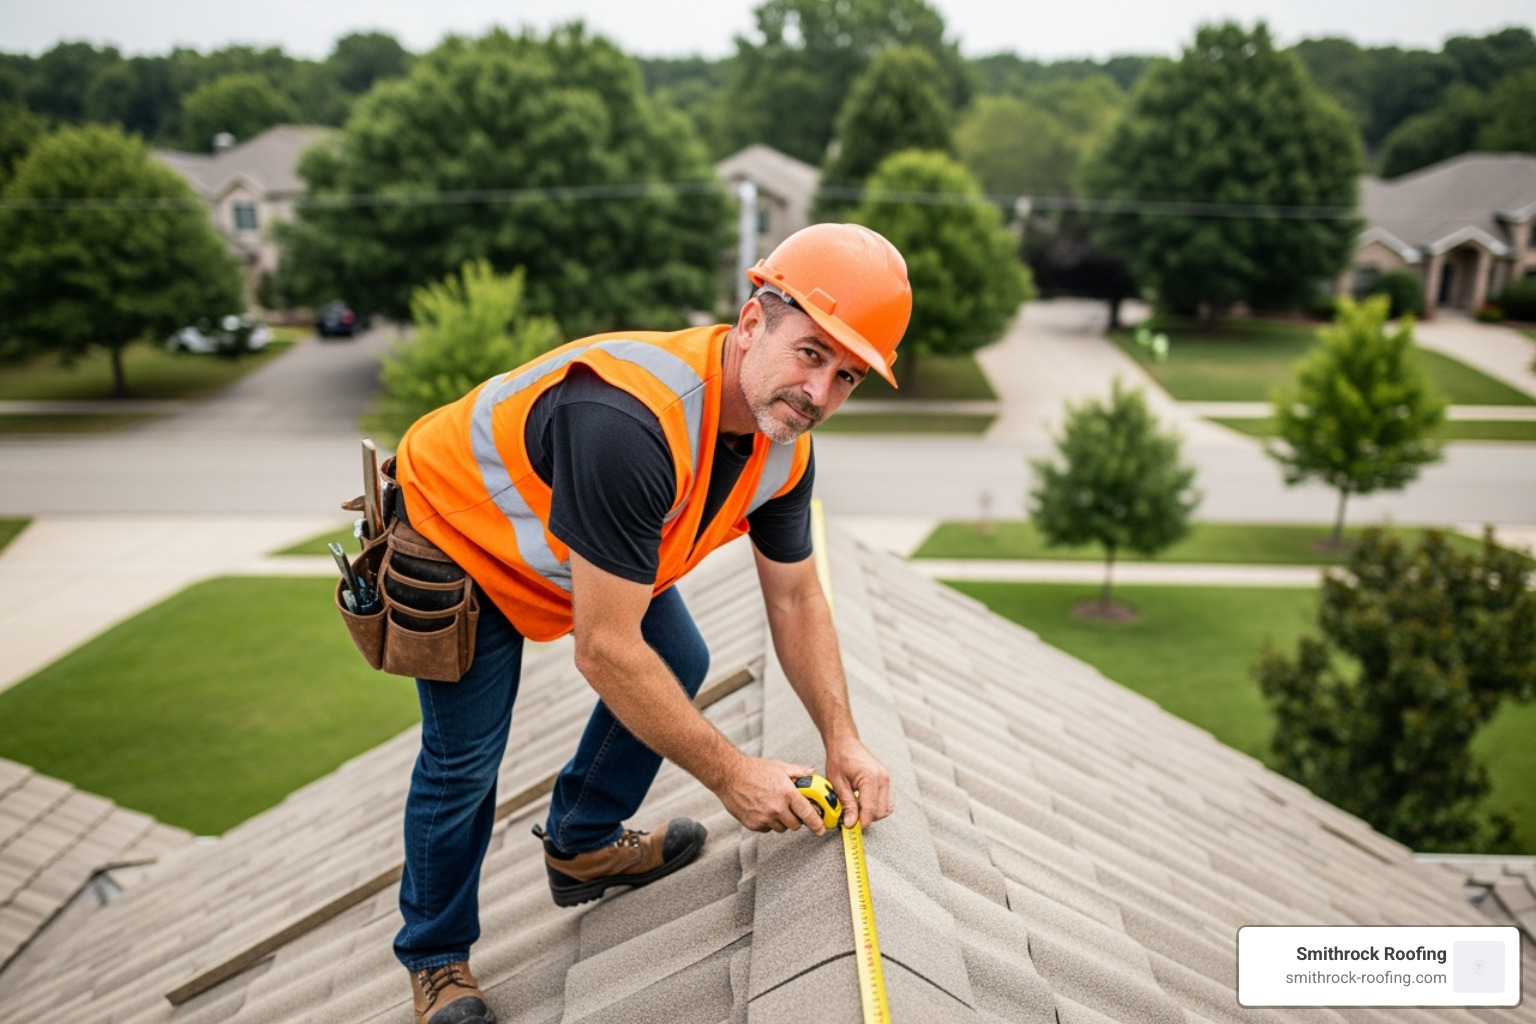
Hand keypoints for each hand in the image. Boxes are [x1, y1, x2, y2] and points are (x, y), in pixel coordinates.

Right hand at [714, 756, 828, 834]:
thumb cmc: (754, 770)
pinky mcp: (753, 824)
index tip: (820, 829)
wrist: (729, 775)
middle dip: (797, 819)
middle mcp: (777, 808)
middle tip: (792, 810)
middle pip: (796, 825)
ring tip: (775, 807)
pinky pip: (767, 828)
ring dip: (782, 821)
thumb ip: (798, 772)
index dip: (817, 824)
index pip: (808, 814)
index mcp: (787, 793)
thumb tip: (812, 773)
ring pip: (782, 828)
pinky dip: (768, 822)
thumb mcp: (780, 767)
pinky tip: (763, 809)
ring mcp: (764, 818)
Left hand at [824, 736, 891, 828]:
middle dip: (865, 819)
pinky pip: (886, 802)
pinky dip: (876, 807)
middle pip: (880, 811)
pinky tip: (862, 804)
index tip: (849, 827)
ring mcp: (886, 779)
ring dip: (871, 814)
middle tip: (849, 818)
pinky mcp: (885, 781)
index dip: (860, 822)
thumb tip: (851, 824)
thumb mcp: (837, 783)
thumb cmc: (839, 758)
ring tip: (855, 810)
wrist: (844, 742)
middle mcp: (883, 779)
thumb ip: (847, 804)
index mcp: (870, 777)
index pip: (870, 808)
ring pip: (885, 809)